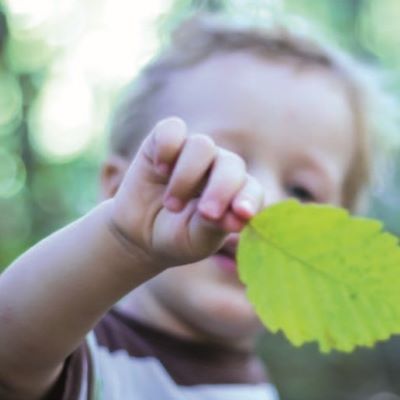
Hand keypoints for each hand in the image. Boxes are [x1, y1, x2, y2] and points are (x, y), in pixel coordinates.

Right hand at [109, 117, 263, 269]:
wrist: (138, 232)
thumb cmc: (176, 237)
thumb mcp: (194, 240)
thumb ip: (214, 228)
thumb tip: (236, 218)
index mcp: (235, 193)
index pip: (251, 188)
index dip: (249, 198)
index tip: (243, 214)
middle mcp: (218, 168)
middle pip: (231, 163)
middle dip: (221, 188)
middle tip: (206, 214)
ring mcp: (192, 152)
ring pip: (202, 146)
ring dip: (186, 178)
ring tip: (172, 205)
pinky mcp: (164, 141)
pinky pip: (172, 128)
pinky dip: (167, 147)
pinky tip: (160, 169)